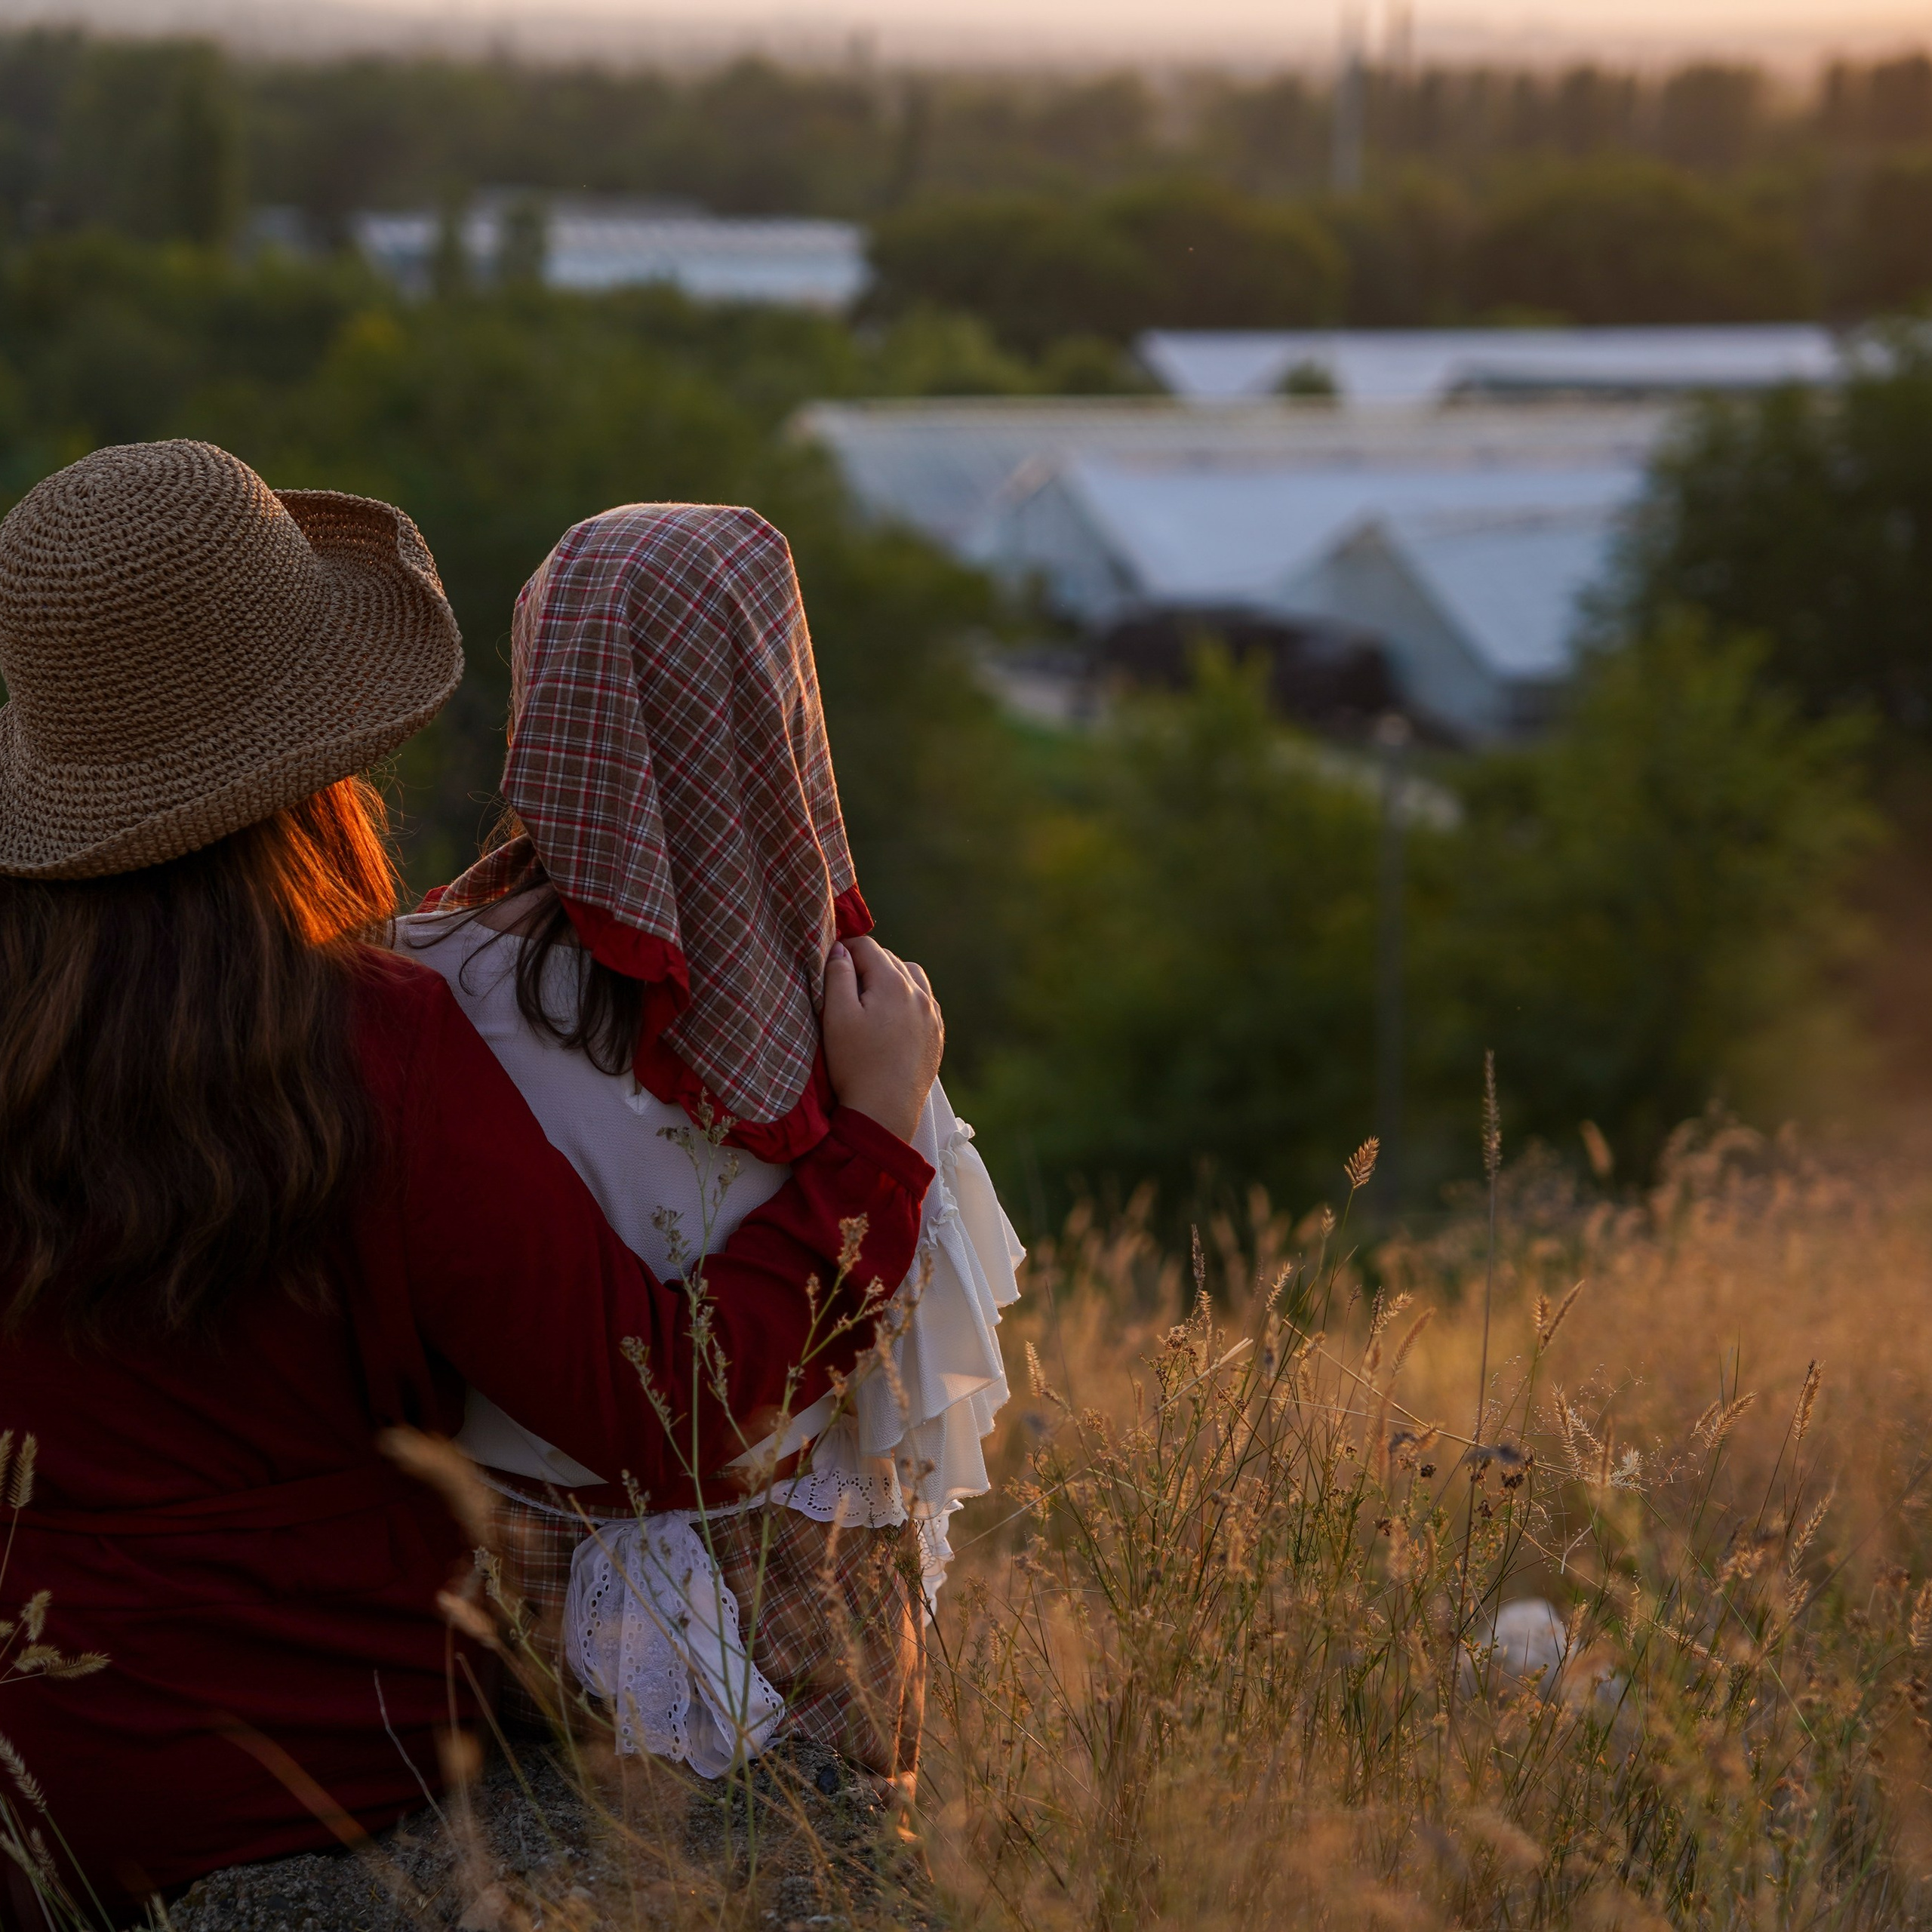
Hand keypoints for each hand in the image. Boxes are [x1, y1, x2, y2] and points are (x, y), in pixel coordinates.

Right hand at [821, 935, 942, 1142]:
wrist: (885, 1112)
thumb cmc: (855, 1065)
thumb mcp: (836, 1017)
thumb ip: (837, 975)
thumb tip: (841, 949)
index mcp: (893, 983)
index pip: (867, 946)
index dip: (844, 948)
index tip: (828, 961)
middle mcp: (919, 993)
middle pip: (890, 959)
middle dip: (866, 963)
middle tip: (844, 983)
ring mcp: (931, 1015)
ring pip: (911, 977)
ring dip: (890, 977)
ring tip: (869, 996)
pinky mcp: (936, 1035)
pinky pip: (924, 1002)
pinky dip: (907, 998)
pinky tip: (892, 1015)